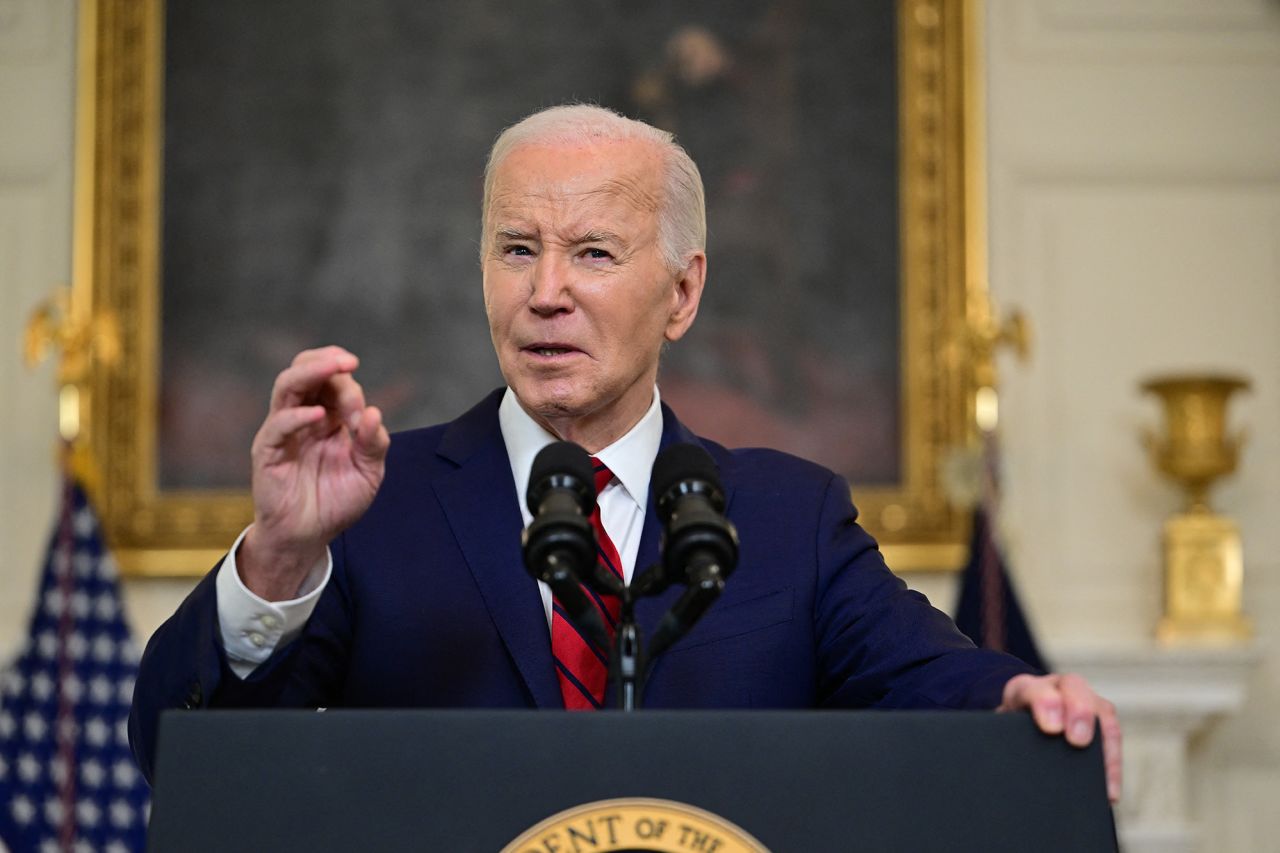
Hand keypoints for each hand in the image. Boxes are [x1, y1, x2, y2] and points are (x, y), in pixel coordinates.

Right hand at [240, 346, 390, 599]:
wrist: (309, 536)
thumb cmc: (336, 501)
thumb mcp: (368, 473)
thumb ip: (373, 444)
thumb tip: (374, 412)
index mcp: (328, 417)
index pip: (334, 383)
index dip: (350, 389)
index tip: (363, 416)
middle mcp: (303, 417)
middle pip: (305, 371)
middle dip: (327, 361)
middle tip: (349, 361)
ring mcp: (283, 431)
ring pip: (287, 386)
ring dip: (311, 372)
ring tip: (334, 367)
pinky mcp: (268, 451)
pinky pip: (278, 425)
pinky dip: (297, 416)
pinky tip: (318, 416)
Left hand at [998, 672, 1121, 802]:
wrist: (1016, 717)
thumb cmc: (1005, 727)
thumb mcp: (996, 729)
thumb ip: (999, 738)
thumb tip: (1003, 766)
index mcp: (1024, 688)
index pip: (1034, 688)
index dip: (1044, 704)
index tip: (1050, 728)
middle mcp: (1056, 687)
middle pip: (1074, 687)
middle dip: (1079, 712)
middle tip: (1078, 741)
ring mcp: (1081, 699)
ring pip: (1101, 709)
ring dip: (1104, 741)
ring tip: (1102, 779)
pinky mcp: (1098, 719)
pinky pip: (1112, 735)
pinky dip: (1112, 762)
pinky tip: (1109, 790)